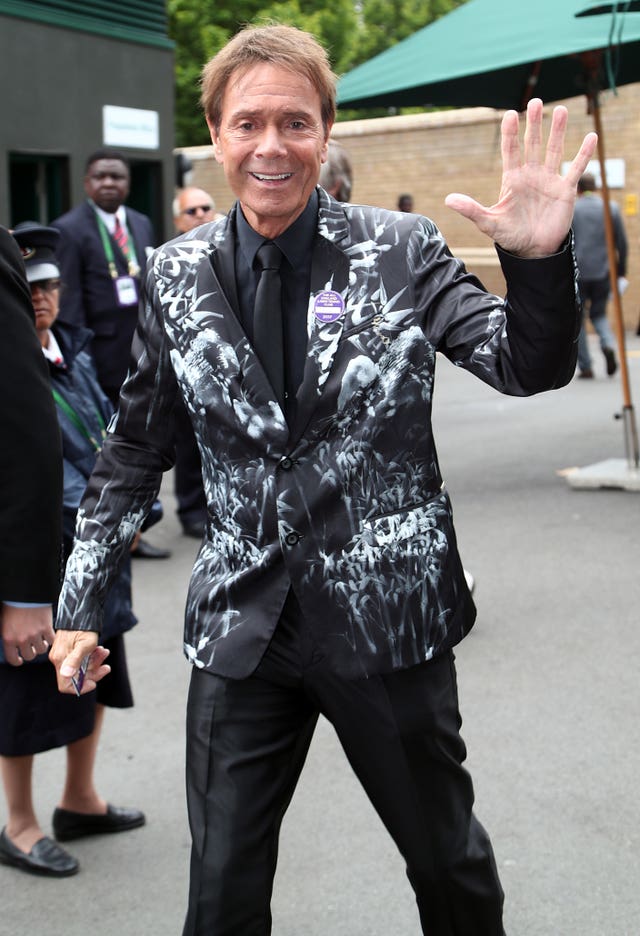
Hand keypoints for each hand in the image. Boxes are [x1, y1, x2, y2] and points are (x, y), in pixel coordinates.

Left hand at [0, 603, 54, 665]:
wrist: (24, 593)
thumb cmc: (13, 604)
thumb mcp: (3, 623)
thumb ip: (7, 636)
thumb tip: (10, 643)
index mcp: (8, 638)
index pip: (12, 659)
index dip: (17, 661)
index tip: (20, 660)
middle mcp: (22, 639)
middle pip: (29, 656)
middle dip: (31, 652)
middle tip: (32, 648)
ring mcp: (35, 634)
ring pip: (41, 650)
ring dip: (42, 646)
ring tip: (42, 640)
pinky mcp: (46, 628)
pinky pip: (51, 640)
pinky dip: (51, 639)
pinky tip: (48, 635)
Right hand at [49, 629, 109, 694]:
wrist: (82, 611)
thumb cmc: (85, 627)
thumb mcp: (85, 645)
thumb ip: (75, 660)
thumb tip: (66, 675)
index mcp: (60, 660)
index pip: (65, 685)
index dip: (80, 687)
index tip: (94, 682)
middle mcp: (59, 659)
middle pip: (76, 677)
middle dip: (93, 672)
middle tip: (106, 666)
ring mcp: (64, 654)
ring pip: (81, 667)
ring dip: (95, 663)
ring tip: (104, 652)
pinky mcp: (69, 650)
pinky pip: (81, 659)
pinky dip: (92, 657)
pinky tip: (101, 650)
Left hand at [445, 98, 597, 257]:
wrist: (533, 251)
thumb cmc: (510, 236)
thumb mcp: (488, 223)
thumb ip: (471, 209)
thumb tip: (448, 199)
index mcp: (512, 179)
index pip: (510, 150)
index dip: (510, 133)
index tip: (510, 115)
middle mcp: (531, 175)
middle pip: (533, 144)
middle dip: (534, 124)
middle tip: (536, 101)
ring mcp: (549, 180)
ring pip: (554, 150)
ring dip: (558, 131)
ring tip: (561, 110)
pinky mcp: (565, 190)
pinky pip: (577, 168)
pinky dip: (584, 154)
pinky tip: (592, 137)